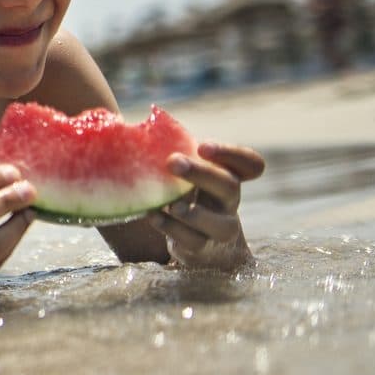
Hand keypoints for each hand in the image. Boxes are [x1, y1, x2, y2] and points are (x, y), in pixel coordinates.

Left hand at [150, 141, 259, 270]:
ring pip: (219, 223)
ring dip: (193, 212)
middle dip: (201, 173)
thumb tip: (124, 126)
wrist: (197, 243)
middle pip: (229, 186)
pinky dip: (172, 228)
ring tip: (172, 205)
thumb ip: (172, 154)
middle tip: (173, 162)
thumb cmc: (183, 194)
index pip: (249, 164)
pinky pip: (193, 241)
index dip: (231, 154)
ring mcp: (220, 227)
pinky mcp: (202, 248)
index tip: (203, 146)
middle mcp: (229, 201)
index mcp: (228, 176)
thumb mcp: (184, 174)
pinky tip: (154, 216)